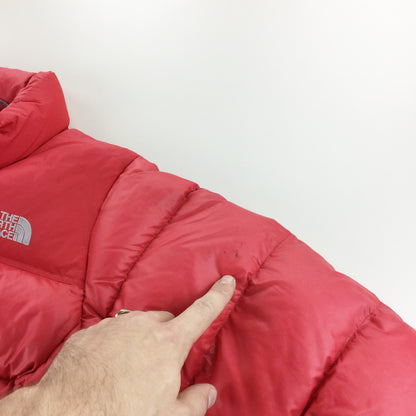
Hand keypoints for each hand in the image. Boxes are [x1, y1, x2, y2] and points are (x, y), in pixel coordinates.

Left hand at [0, 275, 235, 415]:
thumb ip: (194, 403)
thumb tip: (209, 392)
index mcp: (168, 343)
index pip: (201, 313)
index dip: (218, 296)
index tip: (227, 280)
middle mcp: (141, 325)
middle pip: (165, 321)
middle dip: (168, 336)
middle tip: (159, 365)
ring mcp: (113, 325)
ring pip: (136, 325)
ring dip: (138, 341)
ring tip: (127, 371)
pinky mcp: (89, 332)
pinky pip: (109, 332)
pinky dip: (113, 345)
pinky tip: (104, 368)